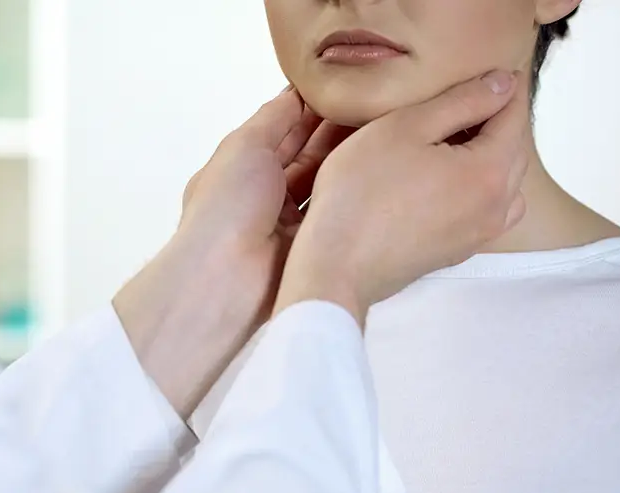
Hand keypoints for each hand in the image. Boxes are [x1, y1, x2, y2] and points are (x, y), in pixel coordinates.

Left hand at [114, 88, 352, 417]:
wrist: (226, 280)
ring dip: (351, 158)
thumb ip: (274, 117)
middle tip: (383, 103)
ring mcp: (291, 219)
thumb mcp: (244, 146)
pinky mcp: (314, 244)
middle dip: (339, 130)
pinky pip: (338, 210)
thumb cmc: (227, 205)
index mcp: (244, 163)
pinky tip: (385, 167)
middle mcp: (268, 189)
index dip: (315, 106)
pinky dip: (356, 191)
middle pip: (310, 152)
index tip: (353, 84)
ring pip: (327, 180)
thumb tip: (298, 91)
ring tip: (393, 128)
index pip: (286, 126)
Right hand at [276, 70, 529, 324]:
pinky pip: (485, 212)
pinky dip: (475, 189)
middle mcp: (495, 206)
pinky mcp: (456, 252)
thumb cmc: (360, 195)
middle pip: (513, 150)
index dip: (499, 88)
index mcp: (490, 171)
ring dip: (489, 158)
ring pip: (504, 185)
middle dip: (495, 122)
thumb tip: (501, 84)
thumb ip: (460, 101)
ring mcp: (477, 235)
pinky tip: (441, 182)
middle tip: (463, 101)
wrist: (337, 266)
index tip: (480, 75)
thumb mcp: (404, 127)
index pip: (513, 115)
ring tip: (453, 143)